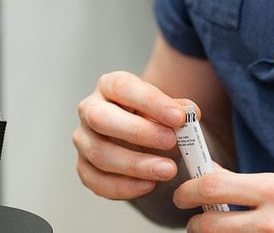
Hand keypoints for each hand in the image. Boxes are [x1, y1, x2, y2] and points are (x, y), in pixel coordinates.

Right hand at [74, 70, 191, 200]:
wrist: (140, 138)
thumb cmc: (151, 118)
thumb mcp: (165, 108)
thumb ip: (178, 109)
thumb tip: (191, 112)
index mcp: (109, 86)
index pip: (123, 88)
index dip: (151, 102)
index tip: (179, 117)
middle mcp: (90, 109)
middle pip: (101, 119)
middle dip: (138, 132)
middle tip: (171, 142)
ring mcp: (83, 139)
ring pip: (99, 153)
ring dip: (136, 165)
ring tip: (167, 170)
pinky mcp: (83, 166)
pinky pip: (97, 181)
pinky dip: (124, 187)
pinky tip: (149, 185)